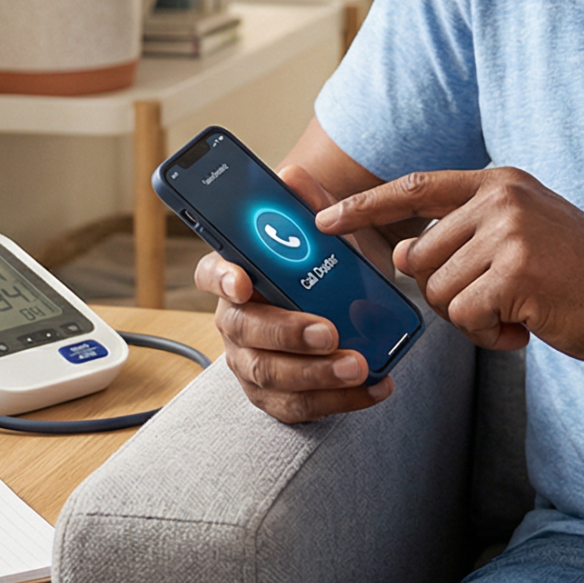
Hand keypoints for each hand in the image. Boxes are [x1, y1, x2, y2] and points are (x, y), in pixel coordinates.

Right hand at [194, 164, 396, 422]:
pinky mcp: (275, 398)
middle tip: (329, 332)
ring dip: (316, 374)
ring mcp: (251, 363)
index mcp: (237, 275)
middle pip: (246, 330)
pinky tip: (373, 387)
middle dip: (287, 333)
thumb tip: (292, 175)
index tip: (244, 282)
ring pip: (270, 375)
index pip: (210, 272)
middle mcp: (236, 322)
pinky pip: (298, 407)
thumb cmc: (326, 273)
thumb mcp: (329, 237)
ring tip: (359, 365)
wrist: (351, 313)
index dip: (222, 277)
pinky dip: (339, 401)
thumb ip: (311, 207)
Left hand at [317, 167, 583, 366]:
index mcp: (501, 181)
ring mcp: (510, 232)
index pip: (415, 187)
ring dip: (474, 319)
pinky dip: (491, 337)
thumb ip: (468, 235)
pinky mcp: (518, 273)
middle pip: (421, 256)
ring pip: (440, 292)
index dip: (365, 206)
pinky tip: (529, 329)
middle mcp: (502, 198)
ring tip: (522, 313)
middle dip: (449, 293)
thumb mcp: (527, 235)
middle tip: (500, 303)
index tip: (323, 220)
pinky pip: (466, 319)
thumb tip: (404, 252)